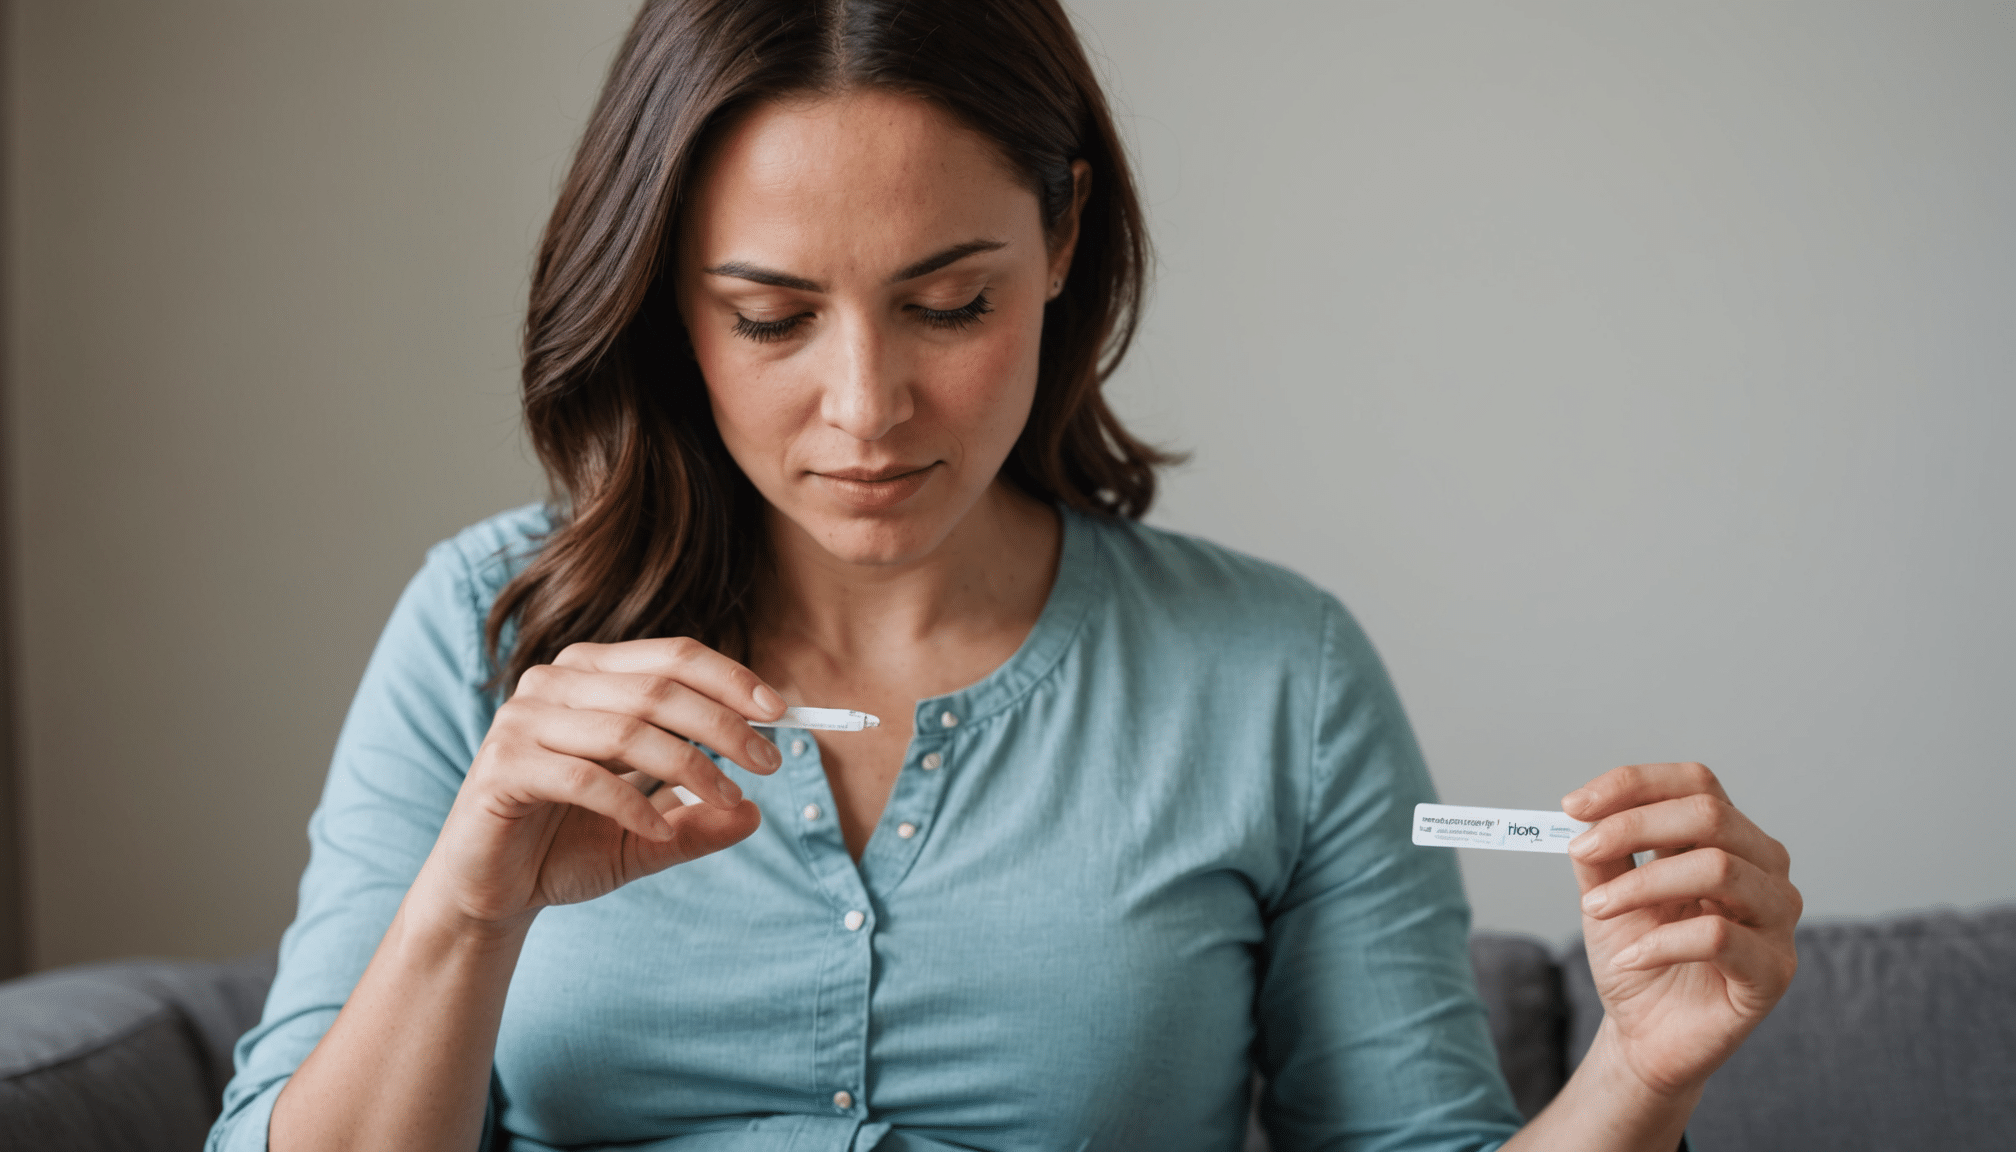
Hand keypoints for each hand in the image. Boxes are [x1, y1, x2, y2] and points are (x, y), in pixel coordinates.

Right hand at [409, 637, 788, 933]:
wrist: (488, 893)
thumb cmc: (563, 847)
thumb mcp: (648, 836)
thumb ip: (697, 822)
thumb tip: (757, 815)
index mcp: (591, 674)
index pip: (673, 656)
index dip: (731, 678)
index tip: (782, 713)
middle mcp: (553, 683)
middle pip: (658, 688)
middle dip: (724, 725)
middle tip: (768, 764)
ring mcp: (522, 721)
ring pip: (627, 729)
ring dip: (690, 766)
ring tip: (728, 800)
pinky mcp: (503, 767)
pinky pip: (584, 778)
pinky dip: (632, 806)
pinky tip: (661, 833)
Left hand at [1564, 762, 1800, 1099]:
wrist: (1645, 1033)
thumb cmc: (1637, 955)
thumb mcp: (1607, 893)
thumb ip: (1602, 851)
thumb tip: (1582, 811)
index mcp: (1730, 838)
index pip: (1696, 783)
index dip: (1634, 785)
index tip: (1573, 806)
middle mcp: (1765, 869)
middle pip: (1710, 814)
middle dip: (1632, 827)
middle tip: (1579, 850)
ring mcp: (1777, 918)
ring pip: (1718, 868)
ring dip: (1642, 884)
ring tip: (1597, 909)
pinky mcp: (1774, 970)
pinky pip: (1719, 936)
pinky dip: (1661, 942)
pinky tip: (1630, 958)